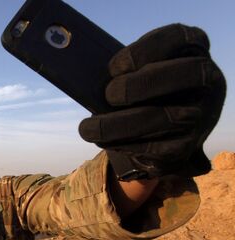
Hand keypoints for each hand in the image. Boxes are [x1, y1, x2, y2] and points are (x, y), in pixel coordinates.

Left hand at [79, 24, 225, 179]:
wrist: (163, 128)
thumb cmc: (140, 89)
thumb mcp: (137, 71)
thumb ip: (122, 71)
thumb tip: (85, 81)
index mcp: (192, 50)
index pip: (178, 38)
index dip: (143, 51)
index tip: (114, 67)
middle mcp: (207, 80)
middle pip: (183, 75)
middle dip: (138, 86)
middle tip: (108, 95)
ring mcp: (202, 114)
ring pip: (165, 118)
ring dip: (119, 125)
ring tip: (88, 129)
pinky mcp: (188, 145)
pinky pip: (157, 147)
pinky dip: (125, 144)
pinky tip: (103, 141)